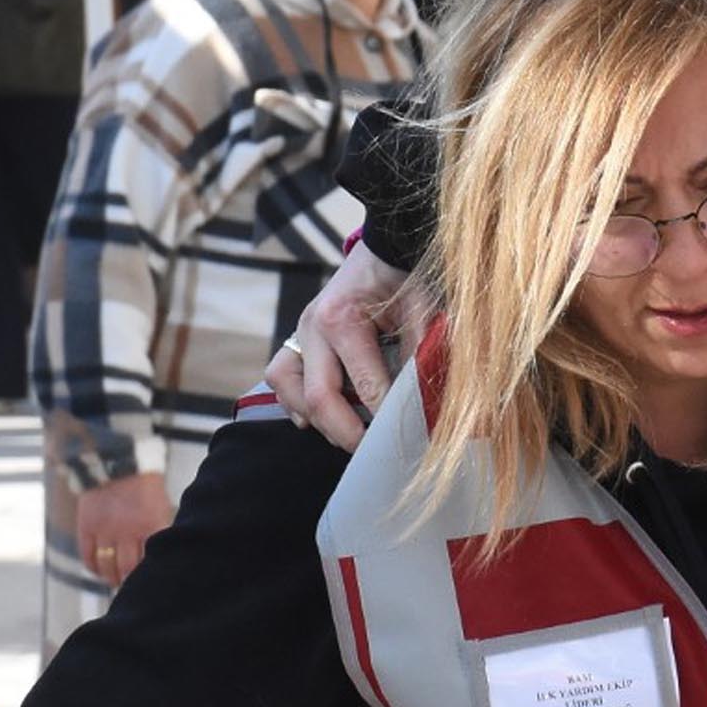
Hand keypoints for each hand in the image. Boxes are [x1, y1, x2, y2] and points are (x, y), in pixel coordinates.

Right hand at [73, 470, 172, 588]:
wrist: (118, 462)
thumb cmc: (146, 487)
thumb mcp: (162, 508)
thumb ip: (159, 532)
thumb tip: (160, 556)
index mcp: (152, 526)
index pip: (150, 562)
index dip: (149, 578)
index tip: (149, 585)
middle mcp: (128, 531)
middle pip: (128, 569)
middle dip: (130, 583)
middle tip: (130, 587)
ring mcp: (105, 529)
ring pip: (107, 566)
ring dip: (111, 578)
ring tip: (114, 582)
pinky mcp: (87, 526)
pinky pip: (88, 555)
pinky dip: (93, 567)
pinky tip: (98, 571)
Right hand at [267, 242, 425, 449]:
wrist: (383, 252)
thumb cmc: (405, 280)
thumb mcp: (423, 308)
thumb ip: (421, 351)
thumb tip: (426, 399)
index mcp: (342, 318)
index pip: (364, 385)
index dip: (385, 418)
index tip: (404, 440)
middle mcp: (312, 327)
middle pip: (317, 397)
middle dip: (345, 433)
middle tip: (372, 454)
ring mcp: (299, 333)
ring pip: (288, 389)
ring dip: (316, 420)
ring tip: (347, 437)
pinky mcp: (296, 340)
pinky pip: (280, 378)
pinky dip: (293, 403)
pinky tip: (315, 420)